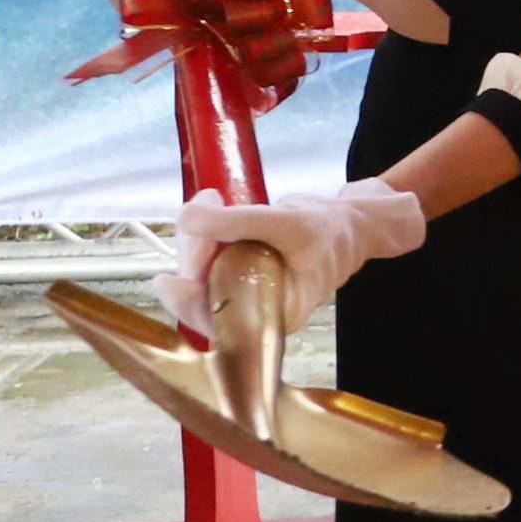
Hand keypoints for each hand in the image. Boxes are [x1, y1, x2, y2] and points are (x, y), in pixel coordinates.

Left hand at [156, 179, 425, 342]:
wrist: (349, 224)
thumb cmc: (330, 233)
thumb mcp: (289, 223)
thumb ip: (238, 222)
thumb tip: (187, 219)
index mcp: (269, 318)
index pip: (215, 322)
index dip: (190, 301)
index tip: (171, 279)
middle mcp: (251, 313)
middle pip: (199, 293)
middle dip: (194, 249)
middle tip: (206, 206)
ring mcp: (241, 292)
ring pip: (196, 272)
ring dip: (195, 235)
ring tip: (212, 200)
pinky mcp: (234, 272)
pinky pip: (204, 259)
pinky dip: (201, 232)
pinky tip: (212, 206)